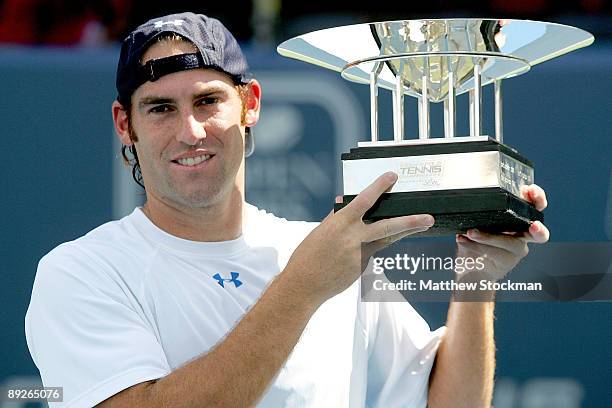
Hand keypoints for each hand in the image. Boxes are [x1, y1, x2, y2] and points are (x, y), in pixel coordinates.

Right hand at [286, 172, 434, 302]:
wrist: (304, 285)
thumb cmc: (307, 256)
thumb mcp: (321, 231)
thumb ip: (336, 216)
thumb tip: (343, 202)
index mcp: (340, 223)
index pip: (364, 200)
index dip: (379, 187)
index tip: (391, 176)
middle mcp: (353, 238)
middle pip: (388, 226)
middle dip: (411, 221)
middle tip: (428, 217)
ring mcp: (360, 255)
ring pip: (388, 239)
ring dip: (406, 231)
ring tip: (423, 225)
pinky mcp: (362, 267)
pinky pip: (372, 251)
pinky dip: (373, 245)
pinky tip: (365, 246)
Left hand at [454, 184, 549, 284]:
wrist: (471, 264)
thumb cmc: (477, 235)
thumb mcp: (480, 219)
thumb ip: (483, 210)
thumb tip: (472, 198)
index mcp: (520, 218)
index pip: (535, 206)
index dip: (537, 198)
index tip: (529, 190)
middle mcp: (523, 236)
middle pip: (540, 233)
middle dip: (539, 228)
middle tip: (533, 226)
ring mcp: (515, 251)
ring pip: (509, 243)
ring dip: (488, 237)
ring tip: (470, 232)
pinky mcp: (504, 263)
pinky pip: (492, 254)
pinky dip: (474, 246)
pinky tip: (462, 239)